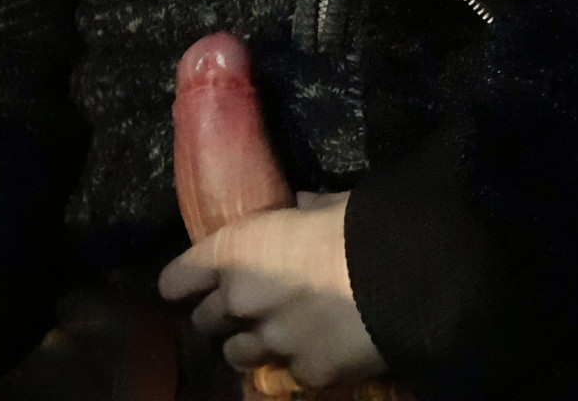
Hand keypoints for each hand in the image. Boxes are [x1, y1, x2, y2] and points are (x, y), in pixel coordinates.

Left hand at [159, 191, 387, 390]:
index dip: (182, 282)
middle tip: (243, 304)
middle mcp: (239, 301)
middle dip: (220, 314)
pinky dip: (293, 361)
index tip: (188, 284)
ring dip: (248, 343)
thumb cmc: (355, 222)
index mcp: (234, 250)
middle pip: (205, 321)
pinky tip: (313, 348)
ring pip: (236, 355)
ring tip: (272, 332)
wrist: (400, 274)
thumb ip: (298, 213)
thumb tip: (299, 208)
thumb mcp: (322, 204)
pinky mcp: (304, 373)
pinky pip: (285, 371)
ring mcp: (270, 343)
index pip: (178, 279)